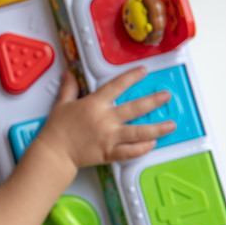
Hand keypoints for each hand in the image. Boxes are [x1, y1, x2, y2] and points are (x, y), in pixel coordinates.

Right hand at [34, 67, 174, 169]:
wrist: (54, 152)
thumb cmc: (57, 129)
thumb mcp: (62, 104)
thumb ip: (69, 88)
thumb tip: (69, 74)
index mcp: (94, 104)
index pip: (117, 86)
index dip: (132, 77)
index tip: (144, 71)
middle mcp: (105, 119)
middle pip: (135, 108)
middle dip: (154, 101)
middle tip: (166, 96)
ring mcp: (109, 137)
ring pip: (139, 132)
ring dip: (157, 128)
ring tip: (171, 125)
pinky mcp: (109, 153)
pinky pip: (130, 151)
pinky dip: (142, 148)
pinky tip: (152, 144)